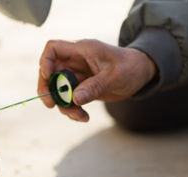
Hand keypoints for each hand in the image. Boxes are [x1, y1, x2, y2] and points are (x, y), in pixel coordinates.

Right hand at [37, 39, 156, 121]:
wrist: (141, 74)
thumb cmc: (131, 67)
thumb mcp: (115, 77)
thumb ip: (95, 86)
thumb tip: (75, 98)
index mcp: (82, 50)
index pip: (53, 49)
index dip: (45, 62)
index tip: (48, 77)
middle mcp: (76, 62)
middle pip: (50, 72)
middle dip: (49, 89)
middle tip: (51, 105)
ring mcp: (77, 76)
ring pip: (59, 90)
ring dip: (63, 105)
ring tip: (79, 116)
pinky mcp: (82, 88)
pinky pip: (70, 100)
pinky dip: (73, 110)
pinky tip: (83, 117)